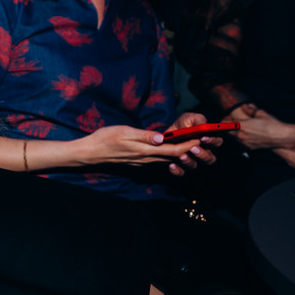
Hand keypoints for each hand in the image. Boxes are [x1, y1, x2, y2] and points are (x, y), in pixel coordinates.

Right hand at [77, 122, 209, 175]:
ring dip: (181, 152)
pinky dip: (169, 155)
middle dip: (190, 148)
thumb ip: (144, 136)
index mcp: (145, 150)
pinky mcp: (138, 161)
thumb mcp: (124, 132)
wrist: (90, 152)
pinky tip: (172, 150)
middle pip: (174, 156)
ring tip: (193, 143)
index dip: (190, 144)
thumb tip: (163, 137)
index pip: (174, 150)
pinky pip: (158, 159)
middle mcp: (146, 158)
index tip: (202, 137)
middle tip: (204, 140)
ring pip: (167, 159)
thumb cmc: (105, 139)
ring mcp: (142, 161)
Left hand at [162, 111, 223, 174]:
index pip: (217, 142)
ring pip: (195, 166)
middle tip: (193, 148)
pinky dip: (177, 170)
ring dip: (189, 162)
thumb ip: (198, 119)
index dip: (212, 141)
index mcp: (208, 140)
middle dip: (202, 154)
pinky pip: (181, 173)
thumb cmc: (183, 124)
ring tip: (181, 156)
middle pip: (210, 158)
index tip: (203, 138)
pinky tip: (171, 165)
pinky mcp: (180, 166)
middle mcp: (203, 152)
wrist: (167, 133)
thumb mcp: (189, 118)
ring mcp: (192, 160)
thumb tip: (203, 125)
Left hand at [230, 103, 294, 150]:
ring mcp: (245, 142)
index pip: (225, 124)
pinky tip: (249, 134)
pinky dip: (242, 138)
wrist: (282, 136)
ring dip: (236, 133)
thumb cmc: (272, 124)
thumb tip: (244, 106)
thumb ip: (250, 109)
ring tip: (243, 128)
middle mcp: (241, 135)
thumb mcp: (261, 113)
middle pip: (228, 131)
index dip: (224, 121)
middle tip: (234, 122)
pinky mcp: (250, 147)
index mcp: (241, 125)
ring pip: (234, 138)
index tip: (227, 118)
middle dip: (229, 127)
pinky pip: (242, 143)